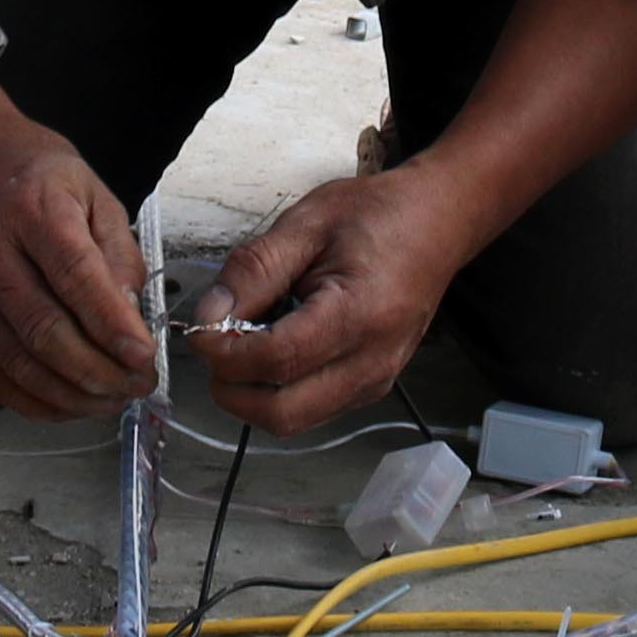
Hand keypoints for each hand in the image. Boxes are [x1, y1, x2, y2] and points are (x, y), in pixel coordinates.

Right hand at [0, 23, 155, 416]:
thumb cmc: (39, 177)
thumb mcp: (94, 192)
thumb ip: (118, 253)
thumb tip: (133, 316)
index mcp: (34, 212)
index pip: (75, 277)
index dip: (112, 324)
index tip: (145, 356)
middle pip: (45, 330)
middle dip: (99, 371)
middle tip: (140, 384)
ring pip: (21, 363)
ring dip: (73, 395)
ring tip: (114, 399)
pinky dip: (35, 402)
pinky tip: (71, 404)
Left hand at [192, 165, 483, 438]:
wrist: (436, 223)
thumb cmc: (378, 216)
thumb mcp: (306, 224)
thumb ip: (254, 271)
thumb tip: (209, 316)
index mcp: (358, 316)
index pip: (275, 362)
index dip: (224, 352)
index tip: (200, 328)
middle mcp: (372, 362)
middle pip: (282, 414)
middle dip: (233, 388)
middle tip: (217, 344)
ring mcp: (374, 381)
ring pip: (292, 420)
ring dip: (253, 392)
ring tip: (248, 340)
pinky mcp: (370, 386)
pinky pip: (310, 408)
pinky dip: (278, 389)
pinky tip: (276, 345)